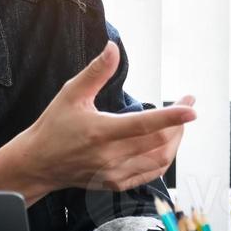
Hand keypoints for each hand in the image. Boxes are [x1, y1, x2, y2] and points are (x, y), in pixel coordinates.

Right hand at [15, 41, 194, 198]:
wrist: (38, 163)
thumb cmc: (54, 126)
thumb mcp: (71, 93)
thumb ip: (96, 72)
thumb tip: (113, 47)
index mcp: (101, 132)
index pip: (144, 124)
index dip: (172, 116)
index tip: (191, 106)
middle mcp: (110, 156)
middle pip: (159, 141)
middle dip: (180, 122)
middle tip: (187, 104)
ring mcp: (115, 173)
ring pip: (160, 159)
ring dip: (176, 140)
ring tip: (179, 123)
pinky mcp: (116, 183)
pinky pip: (151, 173)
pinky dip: (165, 158)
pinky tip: (167, 143)